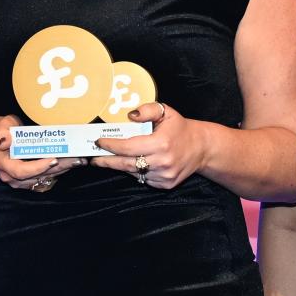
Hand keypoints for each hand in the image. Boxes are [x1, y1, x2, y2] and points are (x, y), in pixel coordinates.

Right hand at [0, 112, 77, 191]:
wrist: (2, 139)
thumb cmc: (4, 131)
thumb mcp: (2, 126)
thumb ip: (3, 132)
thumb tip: (5, 141)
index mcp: (4, 164)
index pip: (21, 171)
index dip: (38, 167)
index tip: (54, 159)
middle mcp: (12, 176)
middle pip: (38, 176)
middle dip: (58, 167)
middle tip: (75, 158)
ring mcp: (21, 181)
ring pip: (45, 178)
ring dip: (62, 170)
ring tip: (78, 160)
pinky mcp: (30, 180)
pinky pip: (46, 178)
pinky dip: (59, 171)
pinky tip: (71, 163)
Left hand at [92, 101, 212, 190]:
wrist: (202, 148)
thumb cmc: (180, 128)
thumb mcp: (166, 112)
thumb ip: (147, 110)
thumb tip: (129, 116)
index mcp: (160, 143)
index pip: (128, 147)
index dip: (111, 145)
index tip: (99, 142)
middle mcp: (162, 162)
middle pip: (126, 164)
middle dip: (107, 161)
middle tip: (94, 158)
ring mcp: (164, 176)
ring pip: (134, 172)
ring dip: (121, 166)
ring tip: (109, 159)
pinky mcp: (165, 184)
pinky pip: (143, 179)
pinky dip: (136, 171)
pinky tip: (134, 163)